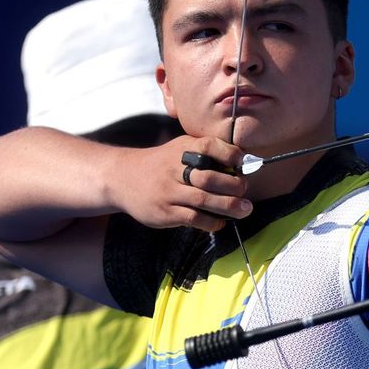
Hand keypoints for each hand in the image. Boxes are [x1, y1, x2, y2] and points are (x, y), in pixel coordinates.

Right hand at [110, 135, 252, 231]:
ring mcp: (168, 192)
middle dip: (233, 185)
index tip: (242, 162)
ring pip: (203, 200)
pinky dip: (211, 222)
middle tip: (245, 190)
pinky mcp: (164, 212)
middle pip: (209, 178)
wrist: (123, 178)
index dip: (229, 153)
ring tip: (245, 209)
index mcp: (182, 149)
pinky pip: (193, 218)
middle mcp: (174, 169)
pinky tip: (220, 222)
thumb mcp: (180, 148)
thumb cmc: (162, 163)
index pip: (208, 146)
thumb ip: (206, 152)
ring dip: (229, 206)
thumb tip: (242, 162)